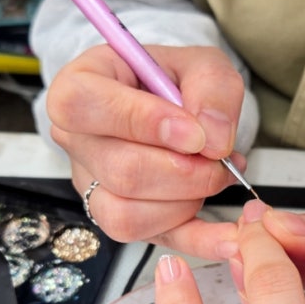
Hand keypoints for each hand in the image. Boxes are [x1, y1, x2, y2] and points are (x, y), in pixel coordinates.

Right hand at [46, 44, 244, 258]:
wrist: (178, 109)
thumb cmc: (177, 81)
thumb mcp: (203, 64)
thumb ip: (212, 89)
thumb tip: (213, 138)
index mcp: (79, 86)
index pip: (82, 106)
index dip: (141, 121)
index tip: (193, 133)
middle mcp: (77, 140)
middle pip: (119, 170)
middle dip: (184, 171)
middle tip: (218, 158)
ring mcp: (94, 185)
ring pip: (126, 215)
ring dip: (186, 202)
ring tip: (214, 176)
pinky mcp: (121, 218)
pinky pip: (152, 239)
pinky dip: (197, 239)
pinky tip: (227, 234)